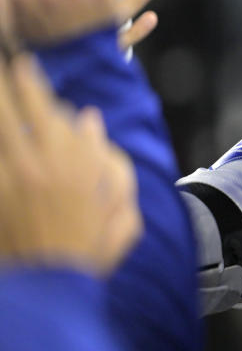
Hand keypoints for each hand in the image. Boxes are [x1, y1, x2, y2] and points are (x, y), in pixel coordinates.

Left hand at [0, 54, 141, 274]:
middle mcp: (33, 166)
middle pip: (8, 113)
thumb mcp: (120, 204)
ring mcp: (7, 182)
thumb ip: (108, 159)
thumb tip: (90, 122)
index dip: (29, 82)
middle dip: (2, 86)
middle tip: (1, 66)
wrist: (54, 288)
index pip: (43, 109)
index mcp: (70, 164)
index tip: (22, 63)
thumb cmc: (93, 246)